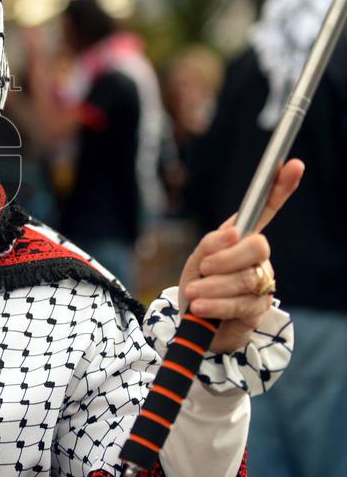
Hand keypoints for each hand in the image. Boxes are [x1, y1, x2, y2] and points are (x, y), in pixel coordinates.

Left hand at [178, 159, 304, 353]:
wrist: (194, 323)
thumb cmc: (197, 286)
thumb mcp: (195, 261)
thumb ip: (211, 244)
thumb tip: (233, 232)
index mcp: (240, 239)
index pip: (265, 210)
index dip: (280, 188)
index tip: (294, 165)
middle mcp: (257, 257)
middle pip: (258, 246)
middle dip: (225, 259)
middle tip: (202, 270)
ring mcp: (262, 282)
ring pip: (246, 278)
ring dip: (213, 287)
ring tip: (194, 293)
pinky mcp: (259, 308)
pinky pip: (241, 302)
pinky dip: (215, 304)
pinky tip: (200, 307)